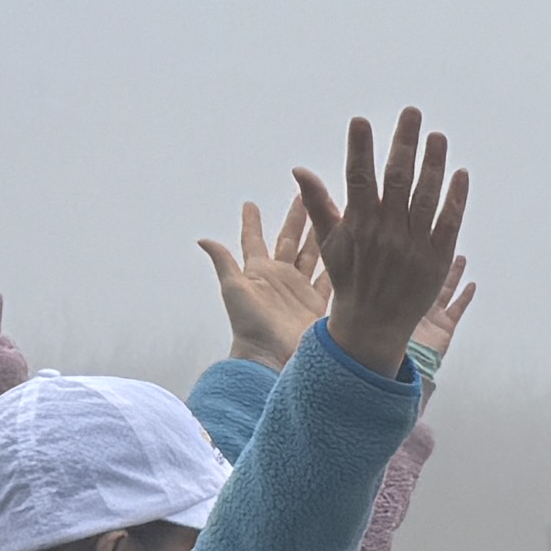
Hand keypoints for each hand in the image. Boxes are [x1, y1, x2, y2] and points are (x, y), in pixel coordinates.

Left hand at [197, 197, 331, 365]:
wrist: (271, 356)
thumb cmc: (249, 325)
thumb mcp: (233, 289)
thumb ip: (224, 262)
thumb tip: (203, 239)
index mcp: (259, 271)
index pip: (254, 240)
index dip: (252, 222)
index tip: (250, 204)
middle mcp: (280, 277)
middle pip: (289, 241)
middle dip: (295, 218)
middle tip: (303, 195)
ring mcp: (299, 290)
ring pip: (311, 255)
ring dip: (319, 235)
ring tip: (329, 214)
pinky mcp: (315, 304)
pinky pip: (327, 279)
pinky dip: (336, 264)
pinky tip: (346, 250)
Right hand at [294, 111, 466, 376]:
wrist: (374, 323)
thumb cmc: (350, 278)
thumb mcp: (329, 243)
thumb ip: (318, 204)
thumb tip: (299, 170)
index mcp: (359, 224)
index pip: (358, 178)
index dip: (359, 148)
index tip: (360, 121)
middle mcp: (387, 231)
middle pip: (397, 178)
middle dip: (403, 143)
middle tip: (411, 112)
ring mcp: (414, 244)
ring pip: (426, 196)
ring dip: (434, 163)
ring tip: (437, 136)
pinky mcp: (438, 257)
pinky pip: (449, 221)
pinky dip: (456, 197)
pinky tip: (460, 173)